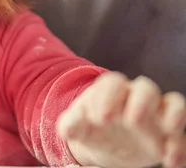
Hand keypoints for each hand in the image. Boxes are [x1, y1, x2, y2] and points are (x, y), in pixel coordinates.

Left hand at [57, 72, 185, 167]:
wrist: (102, 144)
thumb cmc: (89, 127)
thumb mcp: (76, 126)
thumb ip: (70, 124)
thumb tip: (68, 127)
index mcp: (111, 90)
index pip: (113, 83)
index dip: (109, 96)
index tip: (101, 118)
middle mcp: (136, 97)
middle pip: (146, 87)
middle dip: (141, 101)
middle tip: (131, 120)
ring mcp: (156, 114)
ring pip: (173, 103)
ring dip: (175, 114)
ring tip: (167, 129)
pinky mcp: (168, 135)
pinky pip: (182, 136)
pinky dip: (181, 146)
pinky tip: (169, 161)